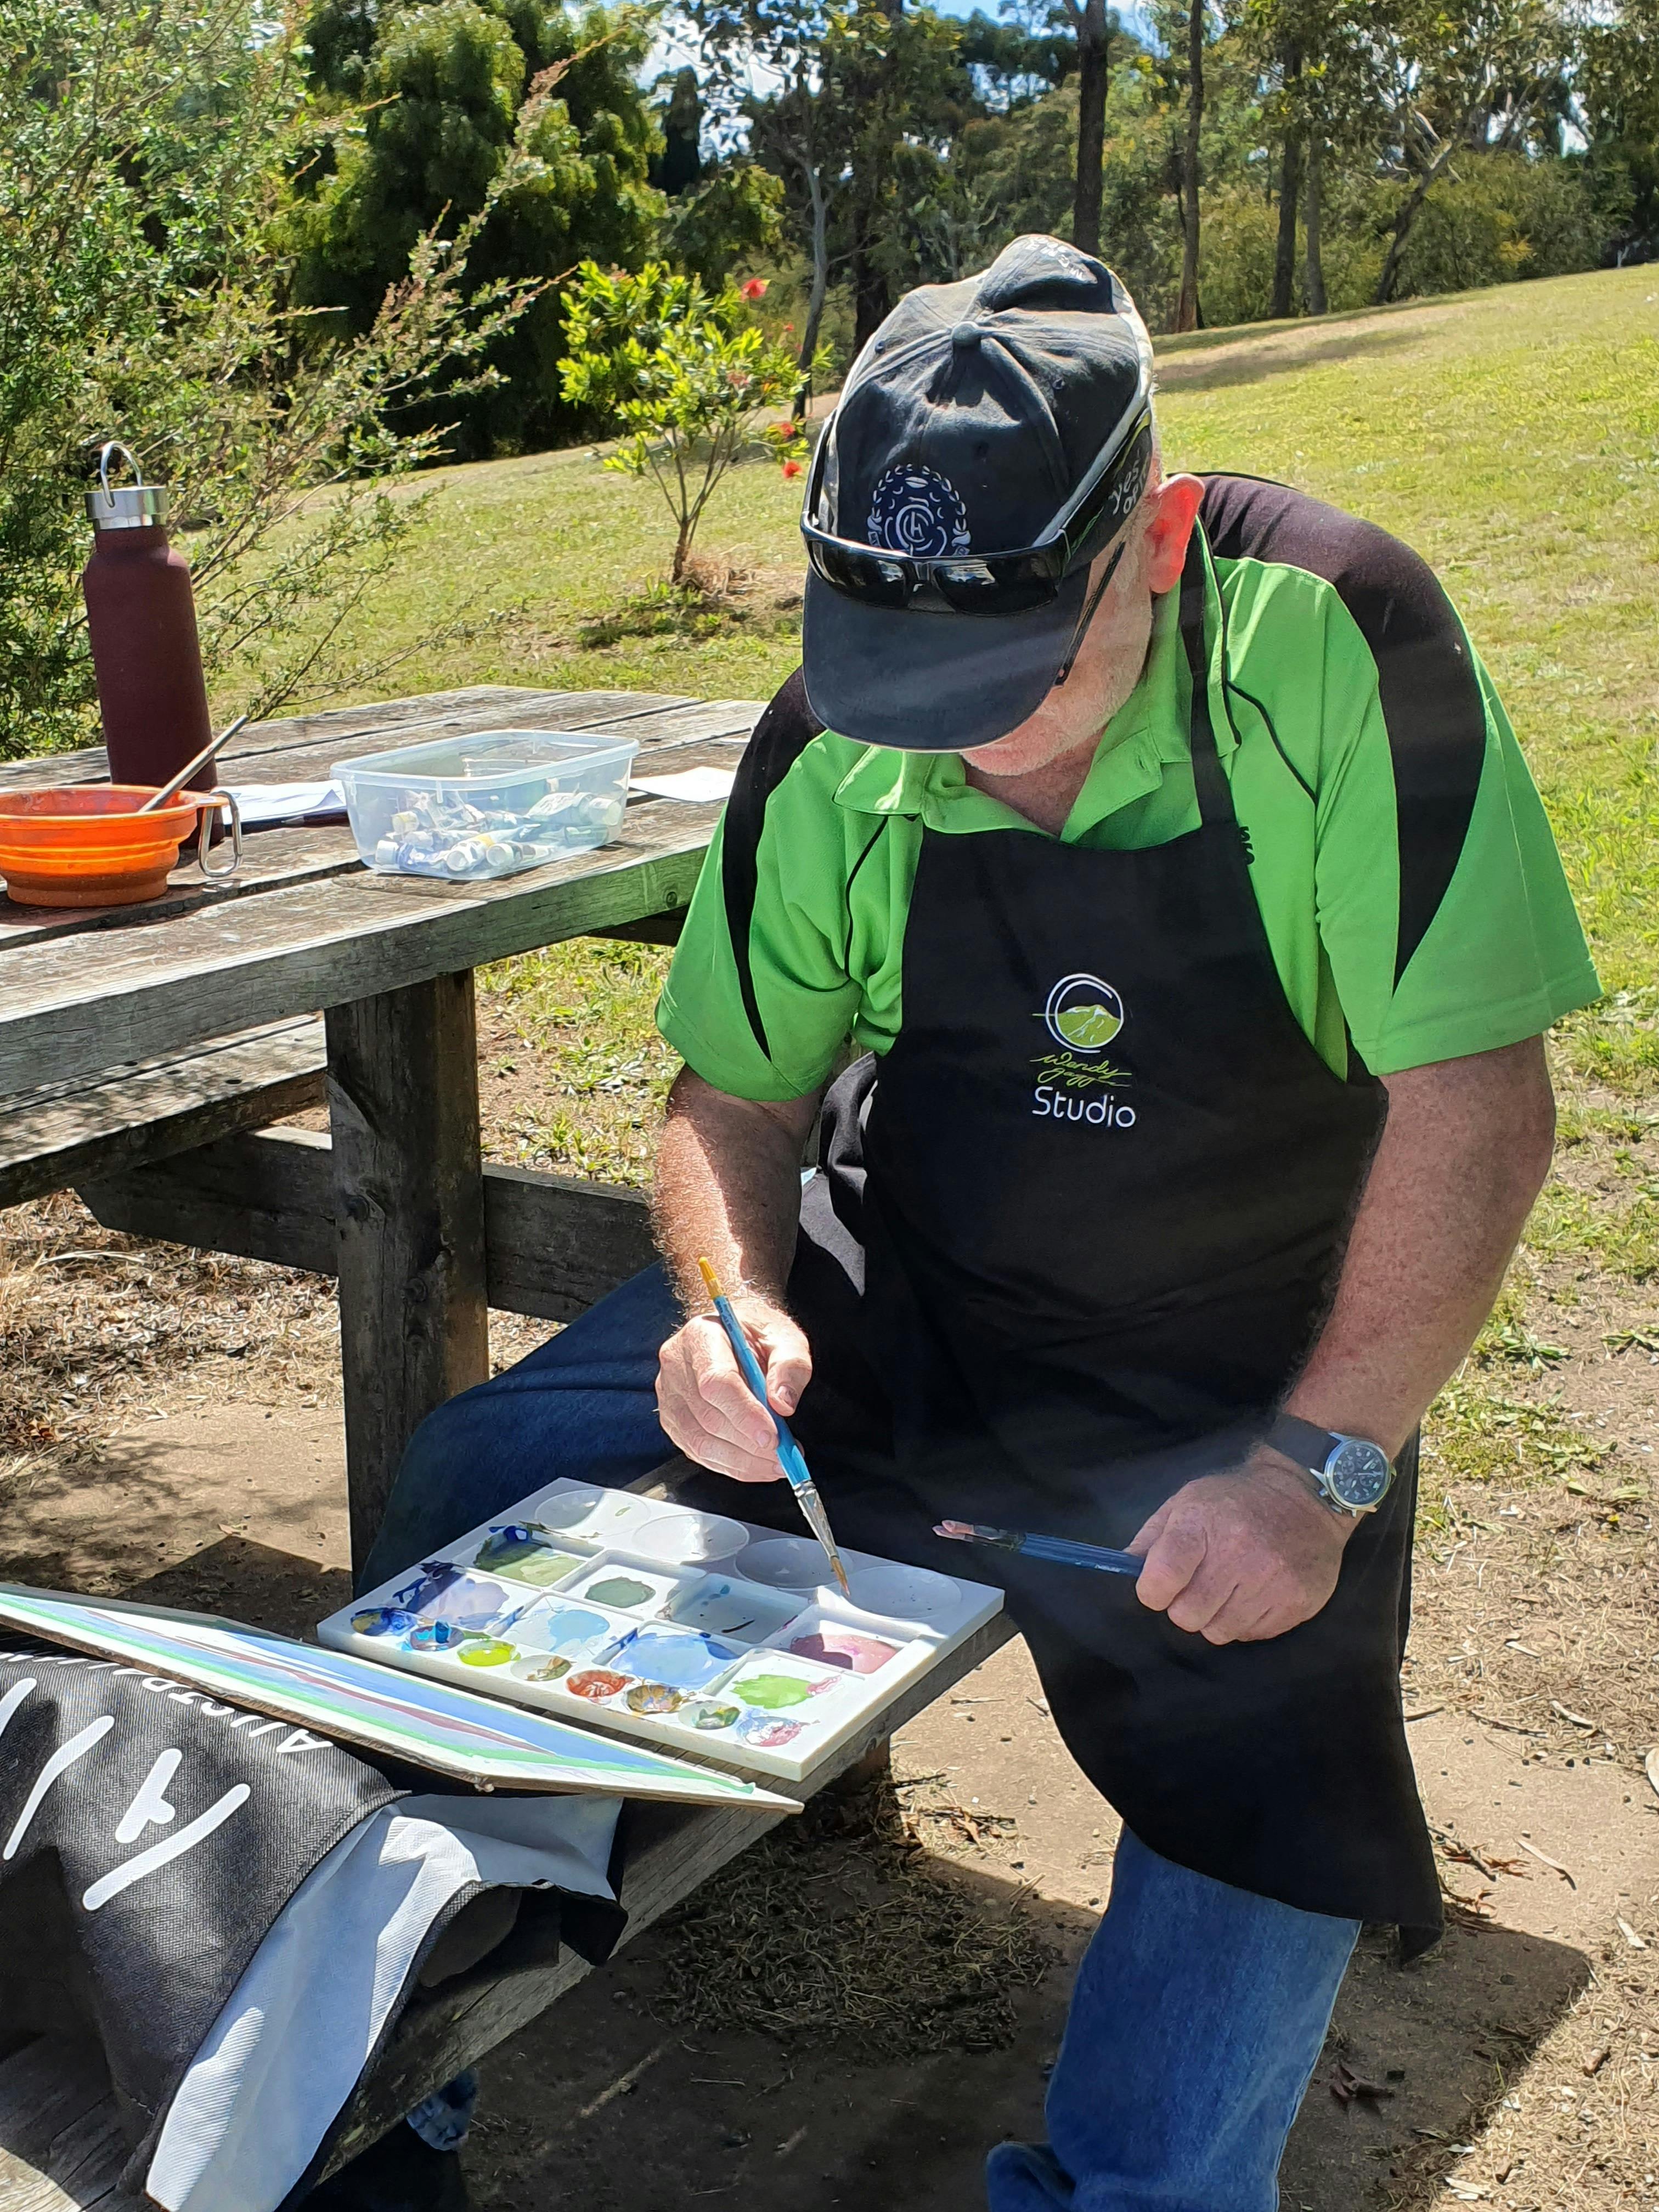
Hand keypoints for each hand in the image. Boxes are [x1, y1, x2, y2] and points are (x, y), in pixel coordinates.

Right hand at [655, 1296, 813, 1483]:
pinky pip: (698, 1452)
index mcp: (701, 1336)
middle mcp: (676, 1365)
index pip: (716, 1381)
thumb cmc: (757, 1333)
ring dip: (743, 1461)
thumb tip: (783, 1404)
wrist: (732, 1333)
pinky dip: (731, 1465)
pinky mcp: (672, 1420)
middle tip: (786, 1457)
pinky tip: (757, 1465)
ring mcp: (669, 1395)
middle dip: (750, 1444)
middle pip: (708, 1416)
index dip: (744, 1413)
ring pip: (700, 1442)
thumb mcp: (784, 1337)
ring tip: (777, 1464)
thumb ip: (789, 1366)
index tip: (774, 1437)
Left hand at [1127, 1448, 1353, 1643]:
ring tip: (1228, 1588)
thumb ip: (1152, 1537)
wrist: (1306, 1496)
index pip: (1162, 1577)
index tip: (1158, 1587)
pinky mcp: (1296, 1602)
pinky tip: (1254, 1594)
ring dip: (1216, 1617)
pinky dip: (1246, 1621)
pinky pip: (1251, 1635)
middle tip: (1199, 1586)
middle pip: (1187, 1616)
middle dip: (1185, 1606)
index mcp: (1201, 1524)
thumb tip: (1122, 1567)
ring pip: (1219, 1632)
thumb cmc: (1236, 1499)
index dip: (1152, 1590)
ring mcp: (1270, 1581)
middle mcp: (1237, 1554)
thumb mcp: (1187, 1501)